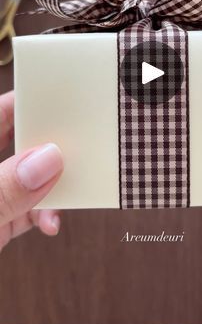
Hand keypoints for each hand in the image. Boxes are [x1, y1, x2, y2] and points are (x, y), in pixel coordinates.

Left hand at [0, 91, 62, 251]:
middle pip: (16, 143)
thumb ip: (3, 189)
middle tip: (73, 150)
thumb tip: (47, 159)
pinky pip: (25, 208)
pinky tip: (50, 221)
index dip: (27, 103)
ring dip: (50, 187)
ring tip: (66, 192)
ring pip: (26, 177)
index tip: (61, 102)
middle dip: (47, 148)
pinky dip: (42, 213)